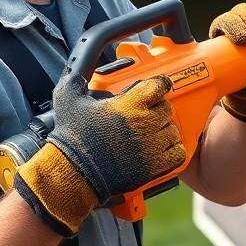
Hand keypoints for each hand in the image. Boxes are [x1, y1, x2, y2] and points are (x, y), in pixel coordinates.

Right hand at [14, 72, 184, 235]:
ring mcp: (151, 147)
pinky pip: (177, 154)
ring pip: (173, 130)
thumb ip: (74, 81)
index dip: (158, 85)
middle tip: (147, 113)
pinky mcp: (153, 167)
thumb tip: (75, 73)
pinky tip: (162, 149)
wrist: (73, 172)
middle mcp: (144, 124)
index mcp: (129, 105)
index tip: (156, 87)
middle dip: (158, 108)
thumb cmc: (72, 138)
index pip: (159, 85)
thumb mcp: (67, 100)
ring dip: (165, 129)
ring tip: (152, 132)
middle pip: (167, 108)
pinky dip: (172, 150)